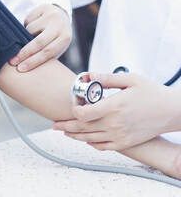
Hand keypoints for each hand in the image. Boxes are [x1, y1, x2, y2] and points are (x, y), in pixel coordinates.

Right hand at [9, 4, 71, 71]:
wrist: (60, 16)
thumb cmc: (55, 37)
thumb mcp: (55, 47)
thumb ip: (45, 56)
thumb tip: (25, 68)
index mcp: (65, 38)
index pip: (47, 53)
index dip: (33, 61)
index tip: (20, 69)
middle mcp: (60, 26)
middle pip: (38, 42)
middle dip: (24, 53)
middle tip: (12, 61)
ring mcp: (52, 15)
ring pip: (30, 30)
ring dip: (24, 37)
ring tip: (27, 38)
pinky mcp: (44, 7)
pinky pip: (28, 20)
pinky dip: (26, 26)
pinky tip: (32, 27)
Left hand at [53, 72, 180, 149]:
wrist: (172, 111)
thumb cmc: (152, 93)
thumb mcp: (130, 79)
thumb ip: (106, 79)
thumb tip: (88, 76)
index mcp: (113, 106)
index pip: (83, 114)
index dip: (73, 110)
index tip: (73, 104)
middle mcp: (114, 124)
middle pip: (82, 128)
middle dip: (65, 126)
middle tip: (55, 125)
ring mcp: (119, 135)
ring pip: (89, 139)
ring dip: (75, 136)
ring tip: (65, 132)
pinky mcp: (125, 142)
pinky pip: (103, 147)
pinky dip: (91, 144)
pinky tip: (86, 139)